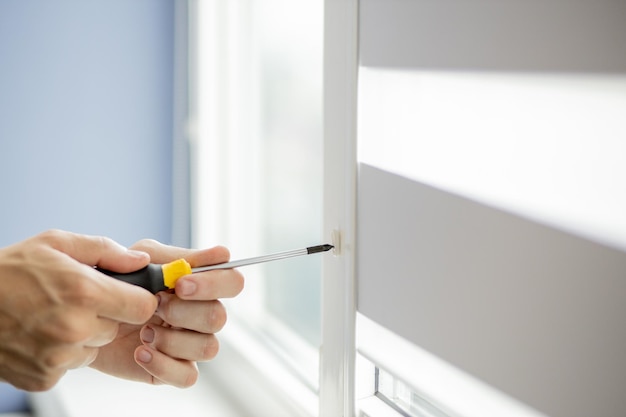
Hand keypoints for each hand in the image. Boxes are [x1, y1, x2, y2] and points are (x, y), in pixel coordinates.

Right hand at [0, 230, 157, 390]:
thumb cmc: (10, 271)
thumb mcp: (56, 244)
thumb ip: (106, 251)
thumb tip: (142, 260)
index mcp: (84, 291)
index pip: (143, 307)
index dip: (137, 299)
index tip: (125, 294)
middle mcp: (74, 327)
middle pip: (118, 328)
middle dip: (105, 315)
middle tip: (76, 301)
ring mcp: (58, 356)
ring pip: (95, 348)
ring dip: (83, 336)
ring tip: (53, 317)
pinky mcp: (44, 377)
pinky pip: (71, 366)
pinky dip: (61, 354)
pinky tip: (40, 336)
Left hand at [89, 239, 243, 386]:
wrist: (82, 313)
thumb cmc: (115, 282)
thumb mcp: (143, 261)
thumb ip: (179, 257)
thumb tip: (219, 254)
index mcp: (198, 284)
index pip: (232, 281)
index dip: (214, 283)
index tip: (181, 284)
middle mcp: (199, 314)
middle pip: (219, 317)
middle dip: (184, 312)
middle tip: (155, 306)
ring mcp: (188, 343)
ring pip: (208, 347)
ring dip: (173, 339)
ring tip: (143, 332)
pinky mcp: (172, 369)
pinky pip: (188, 376)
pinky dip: (164, 365)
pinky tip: (140, 352)